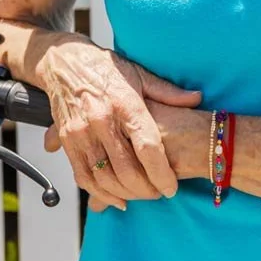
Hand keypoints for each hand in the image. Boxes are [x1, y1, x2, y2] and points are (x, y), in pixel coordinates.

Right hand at [39, 39, 201, 209]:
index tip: (171, 188)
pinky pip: (83, 176)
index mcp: (125, 103)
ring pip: (104, 178)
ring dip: (125, 194)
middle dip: (146, 189)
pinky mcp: (66, 140)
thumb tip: (197, 99)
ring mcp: (81, 132)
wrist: (63, 62)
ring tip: (141, 196)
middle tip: (158, 193)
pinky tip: (115, 198)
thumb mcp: (140, 73)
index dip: (161, 173)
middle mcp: (101, 119)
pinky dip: (99, 193)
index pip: (147, 147)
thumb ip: (168, 92)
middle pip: (126, 169)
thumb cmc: (107, 68)